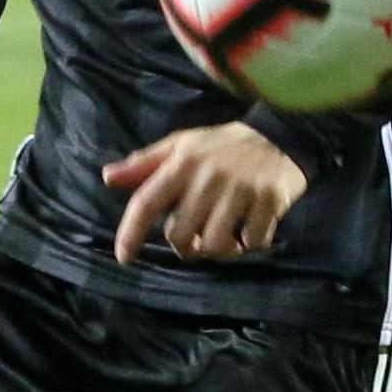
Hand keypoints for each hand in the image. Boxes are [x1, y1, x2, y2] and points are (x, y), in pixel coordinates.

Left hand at [103, 122, 308, 264]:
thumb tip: (108, 177)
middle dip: (184, 245)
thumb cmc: (224, 144)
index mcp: (183, 162)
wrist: (283, 133)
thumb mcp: (184, 144)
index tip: (125, 257)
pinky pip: (251, 242)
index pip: (147, 202)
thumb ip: (146, 163)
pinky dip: (250, 244)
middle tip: (195, 240)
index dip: (130, 233)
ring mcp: (241, 191)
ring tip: (224, 241)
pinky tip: (250, 232)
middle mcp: (209, 177)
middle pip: (179, 233)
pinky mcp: (270, 201)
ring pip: (213, 244)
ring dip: (217, 250)